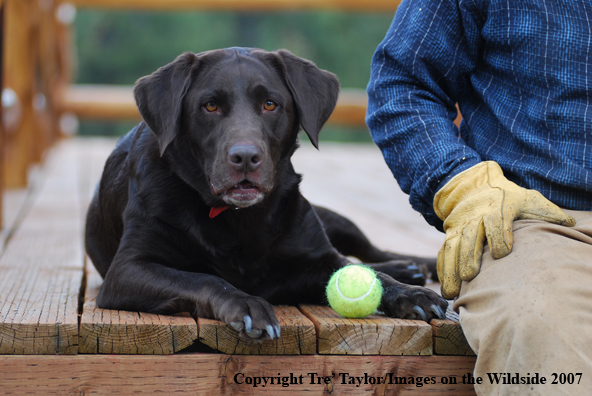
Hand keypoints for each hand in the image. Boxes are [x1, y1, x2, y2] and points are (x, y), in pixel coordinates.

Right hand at [433, 161, 575, 298]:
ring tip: (452, 291)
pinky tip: (446, 289)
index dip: (499, 235)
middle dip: (468, 256)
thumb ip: (546, 212)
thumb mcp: (528, 199)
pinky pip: (444, 253)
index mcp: (496, 207)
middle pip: (470, 236)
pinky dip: (443, 271)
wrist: (474, 187)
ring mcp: (459, 227)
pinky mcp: (450, 235)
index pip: (496, 220)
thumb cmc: (508, 199)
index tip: (502, 253)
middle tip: (470, 276)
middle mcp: (474, 217)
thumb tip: (569, 223)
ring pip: (453, 247)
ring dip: (450, 269)